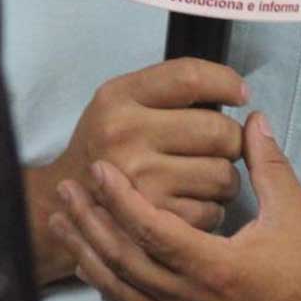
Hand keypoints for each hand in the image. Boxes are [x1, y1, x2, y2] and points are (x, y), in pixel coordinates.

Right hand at [26, 58, 246, 284]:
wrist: (61, 202)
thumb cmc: (106, 145)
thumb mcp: (121, 100)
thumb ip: (170, 88)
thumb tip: (237, 91)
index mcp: (118, 98)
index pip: (190, 78)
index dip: (226, 83)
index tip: (240, 93)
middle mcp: (125, 136)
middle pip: (218, 130)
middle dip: (232, 138)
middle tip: (224, 144)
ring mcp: (138, 182)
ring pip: (223, 175)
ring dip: (227, 177)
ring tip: (208, 174)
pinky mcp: (150, 223)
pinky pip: (211, 212)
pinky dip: (212, 208)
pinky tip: (194, 201)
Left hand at [49, 111, 300, 300]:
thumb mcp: (295, 212)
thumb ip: (269, 164)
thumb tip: (253, 120)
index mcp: (214, 265)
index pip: (151, 228)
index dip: (119, 197)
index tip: (98, 169)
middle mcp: (188, 298)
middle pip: (123, 258)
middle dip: (90, 221)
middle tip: (66, 189)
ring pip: (120, 287)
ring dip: (88, 251)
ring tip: (64, 222)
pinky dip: (106, 285)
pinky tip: (91, 266)